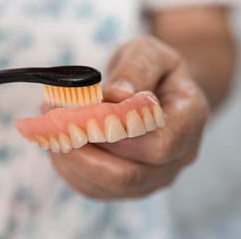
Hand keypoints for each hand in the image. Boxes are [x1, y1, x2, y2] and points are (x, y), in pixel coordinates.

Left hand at [49, 36, 208, 198]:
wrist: (159, 90)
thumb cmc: (153, 69)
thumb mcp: (148, 52)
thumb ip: (136, 69)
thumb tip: (116, 94)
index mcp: (189, 119)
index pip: (159, 145)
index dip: (116, 134)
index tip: (82, 111)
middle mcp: (178, 157)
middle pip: (129, 175)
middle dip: (83, 151)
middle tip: (53, 122)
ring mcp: (155, 177)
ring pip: (107, 187)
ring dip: (71, 159)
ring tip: (50, 128)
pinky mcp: (130, 186)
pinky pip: (94, 189)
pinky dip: (69, 168)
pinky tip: (57, 143)